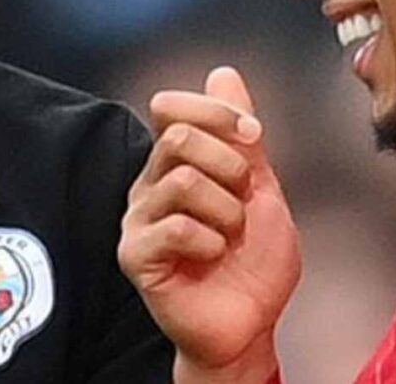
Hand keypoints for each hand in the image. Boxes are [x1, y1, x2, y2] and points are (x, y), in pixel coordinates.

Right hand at [118, 67, 300, 383]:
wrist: (251, 322)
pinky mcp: (135, 255)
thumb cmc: (253, 261)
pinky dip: (210, 241)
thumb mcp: (260, 185)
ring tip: (230, 234)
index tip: (254, 137)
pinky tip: (212, 256)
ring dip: (226, 209)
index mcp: (176, 162)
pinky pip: (175, 227)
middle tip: (242, 198)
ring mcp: (139, 219)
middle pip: (178, 138)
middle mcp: (150, 184)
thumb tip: (223, 73)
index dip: (216, 113)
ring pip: (181, 180)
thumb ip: (241, 133)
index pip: (172, 107)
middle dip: (228, 164)